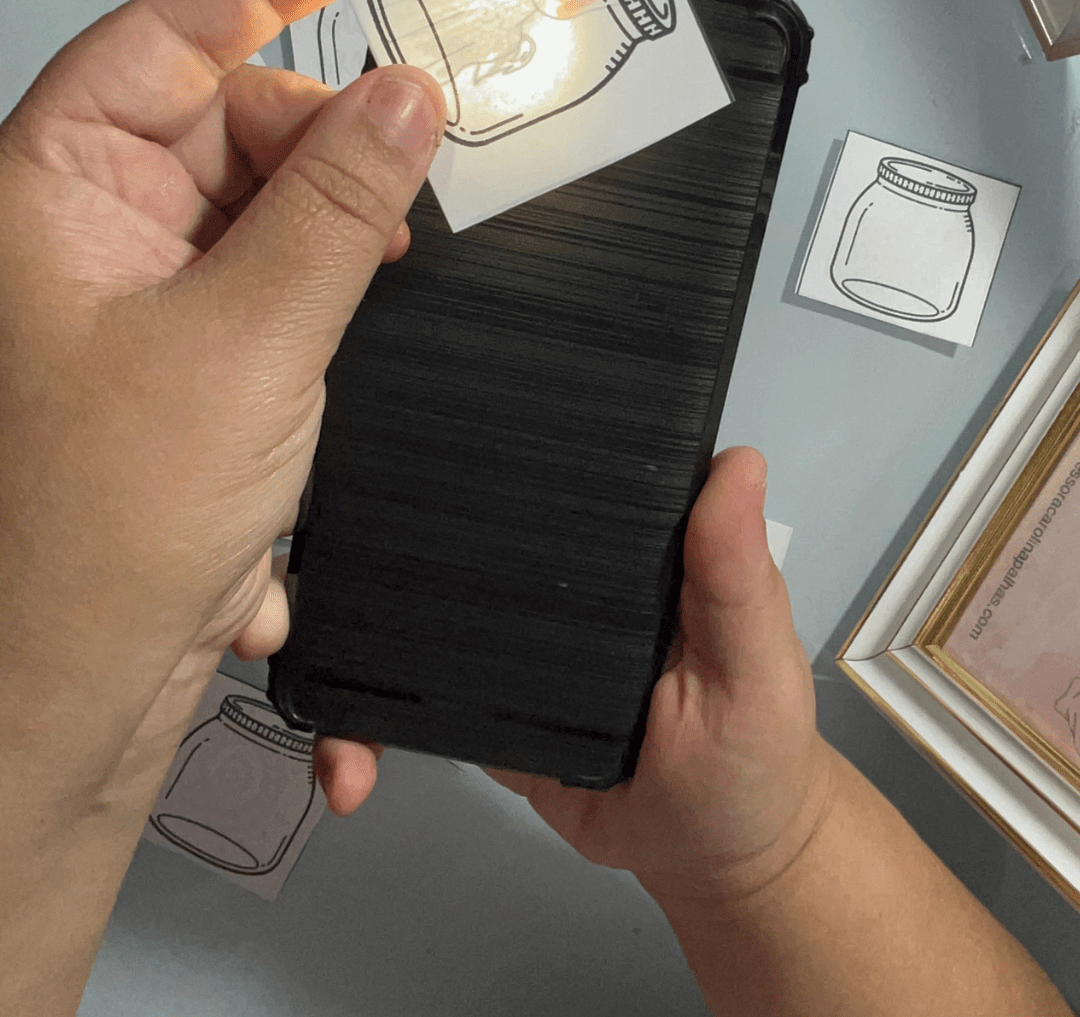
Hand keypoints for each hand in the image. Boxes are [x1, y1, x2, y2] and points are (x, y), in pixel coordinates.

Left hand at [0, 0, 443, 819]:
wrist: (69, 703)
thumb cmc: (86, 542)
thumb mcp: (246, 343)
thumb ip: (338, 207)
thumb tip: (403, 101)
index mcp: (47, 191)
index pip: (155, 40)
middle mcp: (78, 231)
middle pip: (221, 119)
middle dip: (318, 135)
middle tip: (411, 144)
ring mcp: (127, 296)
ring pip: (254, 205)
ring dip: (327, 231)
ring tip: (376, 271)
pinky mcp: (175, 359)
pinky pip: (264, 279)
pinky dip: (313, 299)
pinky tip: (320, 363)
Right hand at [316, 444, 832, 909]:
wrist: (714, 860)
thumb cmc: (753, 747)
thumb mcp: (755, 660)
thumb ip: (737, 576)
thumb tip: (739, 464)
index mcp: (620, 541)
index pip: (547, 470)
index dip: (487, 443)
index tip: (415, 424)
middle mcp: (554, 576)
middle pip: (454, 534)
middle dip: (379, 541)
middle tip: (313, 561)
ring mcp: (507, 642)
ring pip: (414, 617)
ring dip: (355, 640)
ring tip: (328, 692)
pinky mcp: (478, 709)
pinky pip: (408, 703)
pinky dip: (365, 728)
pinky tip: (345, 764)